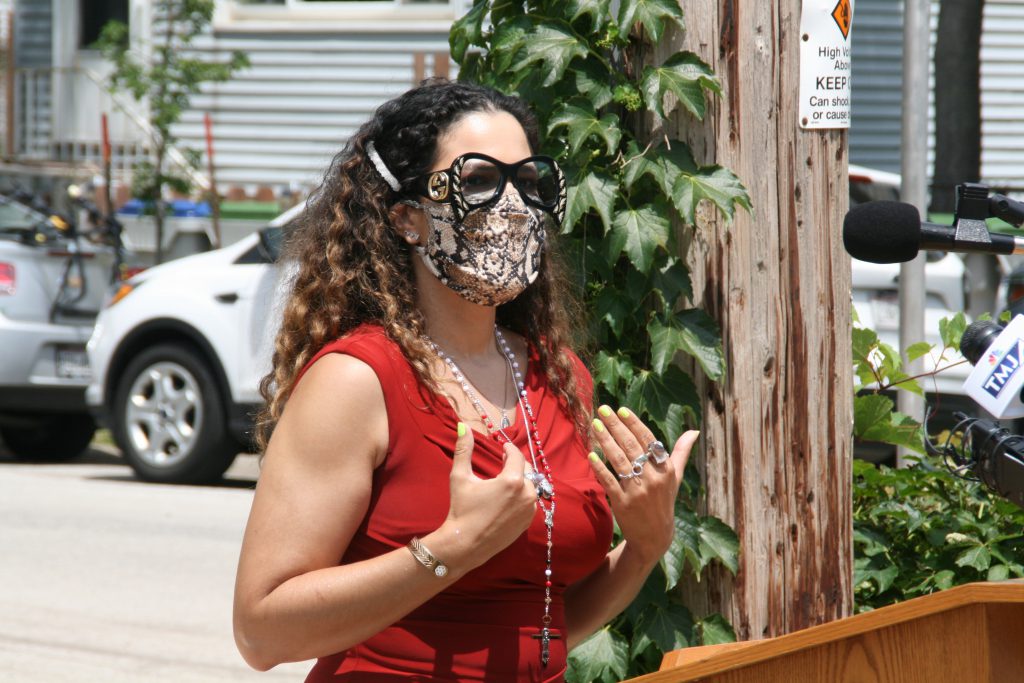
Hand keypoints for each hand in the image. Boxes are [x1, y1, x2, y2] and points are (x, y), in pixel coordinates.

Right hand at [441, 423, 538, 569]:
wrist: (465, 544)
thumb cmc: (462, 509)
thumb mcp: (460, 477)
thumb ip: (463, 450)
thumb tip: (463, 426)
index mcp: (512, 481)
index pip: (516, 456)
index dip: (509, 449)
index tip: (502, 447)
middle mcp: (526, 494)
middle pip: (525, 470)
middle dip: (514, 464)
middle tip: (502, 462)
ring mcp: (529, 510)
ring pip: (529, 486)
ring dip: (519, 480)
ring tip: (504, 480)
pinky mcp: (527, 522)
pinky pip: (529, 502)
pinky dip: (521, 496)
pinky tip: (507, 498)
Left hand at [587, 406, 698, 564]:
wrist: (654, 537)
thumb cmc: (664, 501)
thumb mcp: (676, 478)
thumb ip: (681, 453)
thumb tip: (694, 431)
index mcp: (666, 469)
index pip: (649, 440)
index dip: (634, 424)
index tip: (621, 410)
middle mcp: (654, 479)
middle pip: (632, 446)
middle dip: (616, 426)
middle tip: (602, 409)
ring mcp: (638, 491)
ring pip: (619, 460)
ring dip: (605, 441)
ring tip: (595, 425)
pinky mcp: (623, 503)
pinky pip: (609, 481)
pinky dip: (599, 468)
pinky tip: (590, 454)